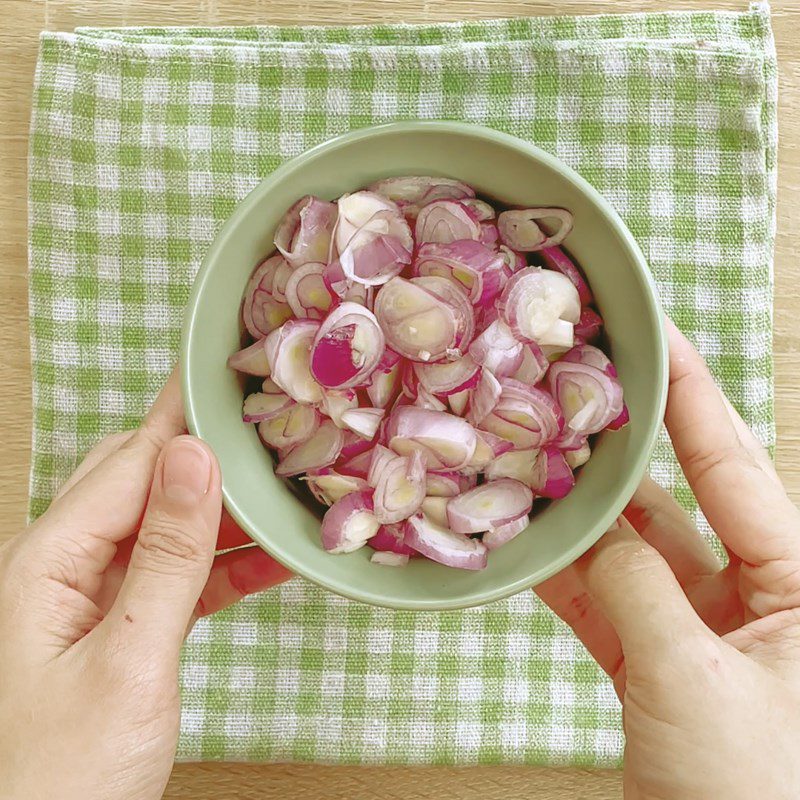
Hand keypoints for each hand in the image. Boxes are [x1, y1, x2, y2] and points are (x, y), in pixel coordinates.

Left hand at [0, 371, 290, 799]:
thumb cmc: (59, 778)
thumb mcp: (126, 661)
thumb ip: (164, 555)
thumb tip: (193, 459)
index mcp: (48, 558)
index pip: (130, 460)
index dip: (182, 413)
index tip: (226, 368)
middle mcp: (65, 563)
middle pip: (144, 480)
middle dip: (205, 450)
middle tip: (266, 423)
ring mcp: (92, 595)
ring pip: (166, 525)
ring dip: (224, 510)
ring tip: (283, 486)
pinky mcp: (119, 626)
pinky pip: (176, 576)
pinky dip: (223, 563)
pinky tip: (271, 557)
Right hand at [538, 320, 799, 798]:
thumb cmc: (753, 797)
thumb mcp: (692, 678)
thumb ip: (639, 586)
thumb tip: (594, 529)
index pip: (732, 466)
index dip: (690, 395)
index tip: (655, 335)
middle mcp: (759, 596)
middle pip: (678, 501)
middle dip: (624, 450)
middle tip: (579, 393)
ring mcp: (704, 632)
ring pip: (634, 554)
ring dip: (582, 519)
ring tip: (535, 462)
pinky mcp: (662, 667)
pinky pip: (611, 606)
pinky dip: (569, 580)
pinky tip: (527, 546)